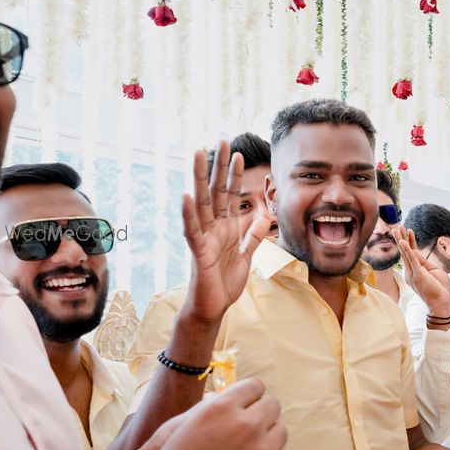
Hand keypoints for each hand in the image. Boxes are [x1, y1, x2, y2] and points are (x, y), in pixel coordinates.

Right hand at [124, 378, 287, 449]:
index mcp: (221, 409)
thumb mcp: (178, 429)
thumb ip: (209, 408)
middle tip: (245, 430)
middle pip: (272, 406)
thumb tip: (227, 397)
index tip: (243, 406)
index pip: (254, 386)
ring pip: (280, 433)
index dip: (247, 397)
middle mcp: (246, 428)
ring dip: (266, 439)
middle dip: (259, 415)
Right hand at [182, 142, 272, 323]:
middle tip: (220, 141)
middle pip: (215, 191)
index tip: (238, 153)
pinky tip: (186, 195)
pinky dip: (189, 214)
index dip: (234, 175)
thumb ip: (253, 236)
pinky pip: (192, 230)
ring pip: (201, 203)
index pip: (230, 195)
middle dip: (218, 167)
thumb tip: (263, 217)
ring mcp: (203, 238)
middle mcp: (213, 228)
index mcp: (225, 228)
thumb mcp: (246, 256)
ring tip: (198, 154)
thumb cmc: (225, 283)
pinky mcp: (198, 252)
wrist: (213, 308)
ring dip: (199, 179)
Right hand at [395, 225, 449, 316]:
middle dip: (400, 238)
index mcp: (415, 271)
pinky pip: (412, 260)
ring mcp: (413, 274)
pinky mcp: (418, 275)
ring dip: (401, 240)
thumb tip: (415, 251)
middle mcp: (411, 272)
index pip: (411, 253)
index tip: (407, 231)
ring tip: (397, 229)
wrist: (442, 304)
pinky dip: (407, 249)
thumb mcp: (433, 271)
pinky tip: (403, 241)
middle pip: (404, 252)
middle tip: (396, 227)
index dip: (409, 241)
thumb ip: (424, 262)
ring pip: (405, 254)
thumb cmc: (440, 289)